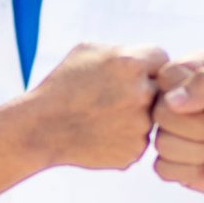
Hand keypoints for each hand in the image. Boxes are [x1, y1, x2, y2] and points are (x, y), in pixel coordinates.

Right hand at [0, 43, 163, 200]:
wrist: (41, 128)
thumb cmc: (62, 85)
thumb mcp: (88, 51)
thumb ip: (125, 50)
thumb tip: (150, 58)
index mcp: (132, 64)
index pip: (162, 58)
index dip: (148, 66)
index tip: (133, 73)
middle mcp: (142, 94)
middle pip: (162, 89)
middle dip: (146, 91)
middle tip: (118, 96)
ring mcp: (141, 126)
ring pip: (153, 118)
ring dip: (136, 116)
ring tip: (104, 116)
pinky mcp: (135, 151)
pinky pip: (139, 140)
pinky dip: (125, 138)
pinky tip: (102, 134)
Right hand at [151, 56, 203, 202]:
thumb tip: (170, 100)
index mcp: (195, 72)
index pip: (166, 76)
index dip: (188, 93)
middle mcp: (181, 101)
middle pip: (159, 113)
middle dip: (197, 126)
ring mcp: (177, 134)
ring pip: (160, 142)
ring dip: (197, 150)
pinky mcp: (177, 164)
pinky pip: (162, 168)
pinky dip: (190, 169)